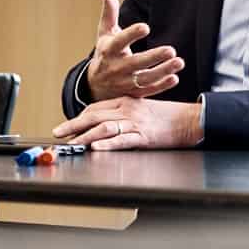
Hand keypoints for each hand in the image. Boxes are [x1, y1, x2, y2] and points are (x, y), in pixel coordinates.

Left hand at [51, 96, 201, 150]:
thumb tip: (106, 122)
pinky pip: (122, 140)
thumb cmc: (167, 116)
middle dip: (73, 125)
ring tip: (72, 144)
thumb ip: (124, 112)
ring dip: (84, 136)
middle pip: (94, 116)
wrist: (190, 119)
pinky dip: (107, 144)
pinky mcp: (144, 136)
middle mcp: (127, 110)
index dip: (79, 117)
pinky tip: (96, 147)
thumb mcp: (142, 108)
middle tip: (58, 133)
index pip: (95, 108)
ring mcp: (135, 123)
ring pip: (104, 128)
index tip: (66, 126)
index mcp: (126, 101)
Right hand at [84, 0, 183, 101]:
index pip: (120, 42)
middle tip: (171, 50)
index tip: (145, 27)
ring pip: (145, 79)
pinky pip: (148, 91)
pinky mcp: (133, 94)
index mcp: (109, 50)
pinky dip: (161, 86)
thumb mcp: (104, 33)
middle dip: (153, 57)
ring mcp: (125, 83)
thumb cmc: (105, 53)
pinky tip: (174, 78)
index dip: (131, 34)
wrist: (95, 86)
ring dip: (162, 71)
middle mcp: (116, 68)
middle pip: (136, 63)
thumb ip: (109, 12)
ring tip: (178, 62)